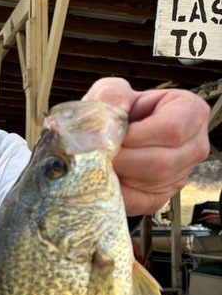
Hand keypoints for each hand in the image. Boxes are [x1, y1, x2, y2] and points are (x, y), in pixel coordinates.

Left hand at [84, 77, 210, 215]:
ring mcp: (181, 174)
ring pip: (152, 182)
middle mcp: (194, 145)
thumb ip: (112, 97)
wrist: (108, 135)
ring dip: (121, 175)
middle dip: (124, 159)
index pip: (171, 130)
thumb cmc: (116, 112)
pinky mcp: (162, 197)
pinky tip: (106, 180)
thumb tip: (109, 118)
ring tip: (102, 163)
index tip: (114, 136)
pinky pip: (142, 201)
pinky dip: (119, 193)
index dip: (137, 137)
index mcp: (190, 111)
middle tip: (99, 154)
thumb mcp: (111, 92)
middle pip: (162, 161)